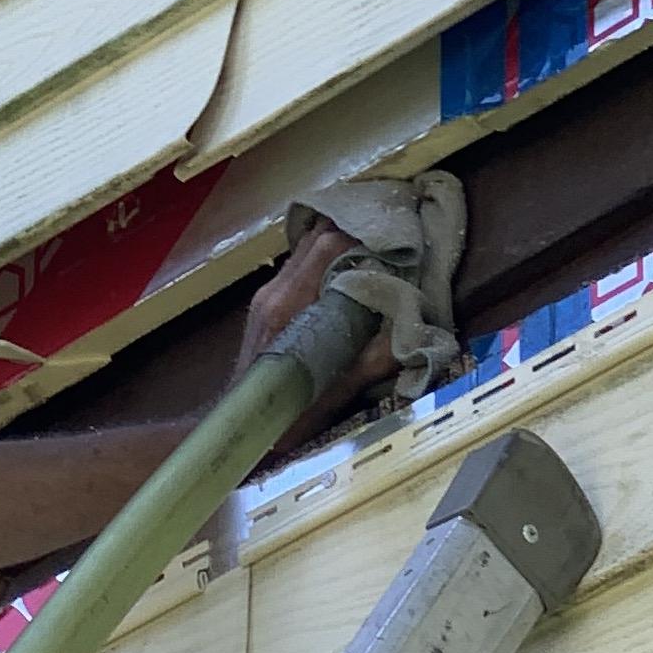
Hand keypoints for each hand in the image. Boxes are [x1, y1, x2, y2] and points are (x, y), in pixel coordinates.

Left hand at [234, 219, 396, 450]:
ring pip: (303, 249)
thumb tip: (411, 330)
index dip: (360, 233)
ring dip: (335, 240)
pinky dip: (322, 258)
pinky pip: (296, 266)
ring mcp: (265, 296)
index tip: (392, 233)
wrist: (241, 425)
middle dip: (350, 228)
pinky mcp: (264, 304)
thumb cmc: (288, 413)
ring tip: (369, 240)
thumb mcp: (338, 391)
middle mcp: (274, 292)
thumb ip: (374, 360)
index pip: (325, 247)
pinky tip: (344, 266)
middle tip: (386, 227)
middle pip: (313, 239)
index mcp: (290, 305)